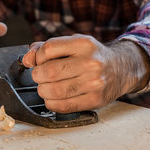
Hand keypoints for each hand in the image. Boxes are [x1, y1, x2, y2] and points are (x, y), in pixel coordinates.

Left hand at [21, 34, 149, 112]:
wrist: (122, 69)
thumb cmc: (92, 56)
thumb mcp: (73, 43)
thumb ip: (47, 48)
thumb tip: (27, 59)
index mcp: (84, 44)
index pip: (49, 49)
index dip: (38, 56)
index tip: (39, 61)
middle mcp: (91, 62)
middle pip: (49, 71)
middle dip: (37, 75)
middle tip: (40, 76)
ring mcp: (95, 83)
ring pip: (54, 91)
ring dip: (43, 90)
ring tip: (46, 87)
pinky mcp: (96, 100)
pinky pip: (64, 106)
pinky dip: (52, 103)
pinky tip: (53, 98)